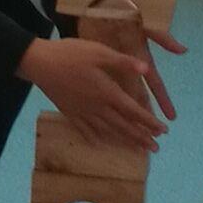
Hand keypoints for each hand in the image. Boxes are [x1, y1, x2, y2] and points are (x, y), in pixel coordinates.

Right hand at [23, 35, 171, 149]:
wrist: (39, 63)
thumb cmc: (70, 54)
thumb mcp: (99, 52)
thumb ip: (123, 62)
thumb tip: (147, 70)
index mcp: (107, 92)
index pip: (133, 111)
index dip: (148, 122)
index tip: (162, 131)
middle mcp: (97, 107)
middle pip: (123, 126)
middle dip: (141, 137)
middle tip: (155, 148)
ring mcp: (82, 112)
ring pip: (107, 131)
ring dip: (124, 141)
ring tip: (138, 150)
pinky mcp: (69, 112)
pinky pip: (85, 130)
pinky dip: (96, 138)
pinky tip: (101, 144)